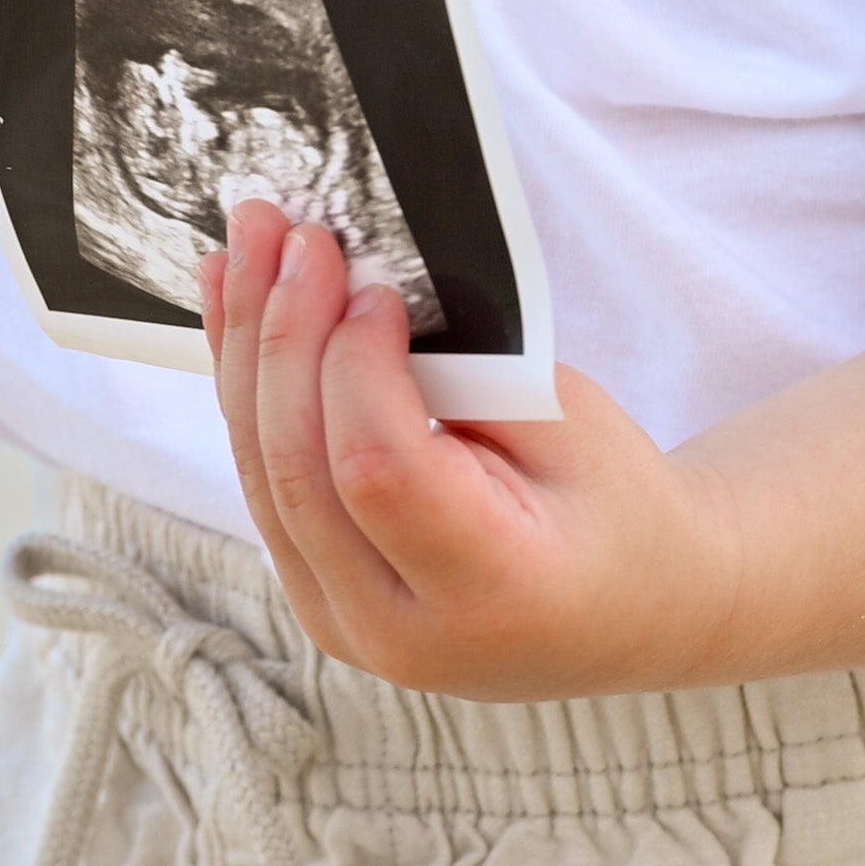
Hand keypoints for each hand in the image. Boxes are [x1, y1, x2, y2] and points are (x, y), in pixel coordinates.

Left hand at [204, 203, 744, 698]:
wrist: (629, 603)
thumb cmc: (613, 502)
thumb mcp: (570, 426)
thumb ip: (464, 376)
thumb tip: (355, 291)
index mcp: (488, 592)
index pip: (378, 471)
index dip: (355, 367)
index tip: (372, 286)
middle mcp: (401, 632)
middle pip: (301, 474)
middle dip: (284, 336)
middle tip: (287, 233)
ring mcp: (347, 627)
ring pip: (266, 478)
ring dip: (246, 353)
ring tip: (241, 250)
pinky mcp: (320, 599)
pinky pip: (268, 487)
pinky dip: (250, 396)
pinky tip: (235, 317)